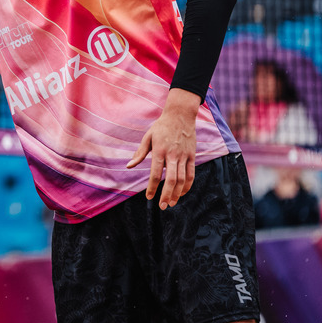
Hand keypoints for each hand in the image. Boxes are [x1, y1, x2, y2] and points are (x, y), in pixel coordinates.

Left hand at [126, 88, 199, 209]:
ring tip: (171, 203)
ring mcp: (184, 156)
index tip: (149, 197)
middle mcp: (173, 155)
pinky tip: (182, 193)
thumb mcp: (148, 137)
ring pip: (182, 179)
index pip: (156, 173)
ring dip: (177, 193)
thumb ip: (140, 153)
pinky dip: (188, 186)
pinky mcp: (192, 156)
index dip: (152, 187)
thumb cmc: (161, 127)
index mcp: (160, 151)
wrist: (180, 115)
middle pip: (171, 179)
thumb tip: (129, 166)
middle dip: (166, 194)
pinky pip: (191, 174)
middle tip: (162, 206)